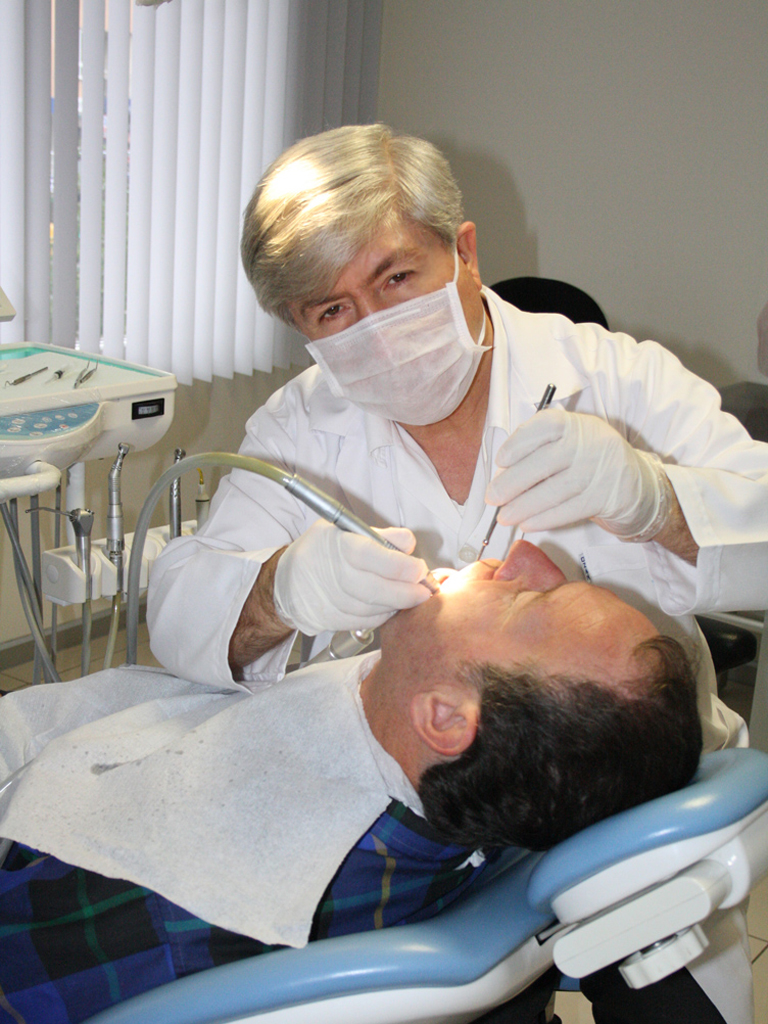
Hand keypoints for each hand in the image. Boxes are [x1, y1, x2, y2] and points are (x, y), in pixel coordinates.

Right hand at [273, 520, 431, 634]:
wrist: (288, 580)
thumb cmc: (320, 550)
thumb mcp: (343, 528)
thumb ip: (379, 534)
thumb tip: (408, 542)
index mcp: (338, 546)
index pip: (372, 557)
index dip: (400, 566)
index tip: (419, 569)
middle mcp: (333, 576)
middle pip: (377, 589)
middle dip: (407, 592)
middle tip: (424, 589)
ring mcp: (331, 601)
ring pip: (374, 609)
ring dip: (398, 605)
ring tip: (412, 596)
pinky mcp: (333, 621)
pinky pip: (366, 622)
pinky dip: (384, 616)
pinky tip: (392, 606)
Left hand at [486, 408, 664, 536]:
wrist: (640, 486)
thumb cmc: (593, 463)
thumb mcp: (575, 443)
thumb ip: (543, 449)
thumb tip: (503, 472)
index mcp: (577, 425)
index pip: (544, 425)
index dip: (518, 442)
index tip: (501, 460)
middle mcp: (590, 443)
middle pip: (543, 462)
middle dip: (512, 482)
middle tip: (492, 497)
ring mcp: (600, 471)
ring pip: (554, 490)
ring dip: (524, 506)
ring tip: (504, 516)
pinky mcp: (606, 498)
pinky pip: (568, 510)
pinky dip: (544, 519)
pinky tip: (527, 524)